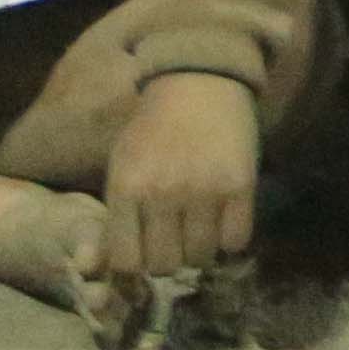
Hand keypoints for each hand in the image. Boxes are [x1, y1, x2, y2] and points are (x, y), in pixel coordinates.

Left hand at [100, 71, 262, 280]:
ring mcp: (203, 191)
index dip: (134, 266)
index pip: (126, 260)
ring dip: (199, 248)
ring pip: (200, 258)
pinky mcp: (240, 188)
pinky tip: (221, 216)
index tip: (142, 256)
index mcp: (126, 187)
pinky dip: (229, 238)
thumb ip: (118, 212)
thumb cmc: (152, 127)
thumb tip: (108, 266)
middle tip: (172, 239)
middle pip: (164, 265)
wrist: (198, 82)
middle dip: (167, 258)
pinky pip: (235, 242)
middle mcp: (162, 193)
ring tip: (197, 224)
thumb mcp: (122, 163)